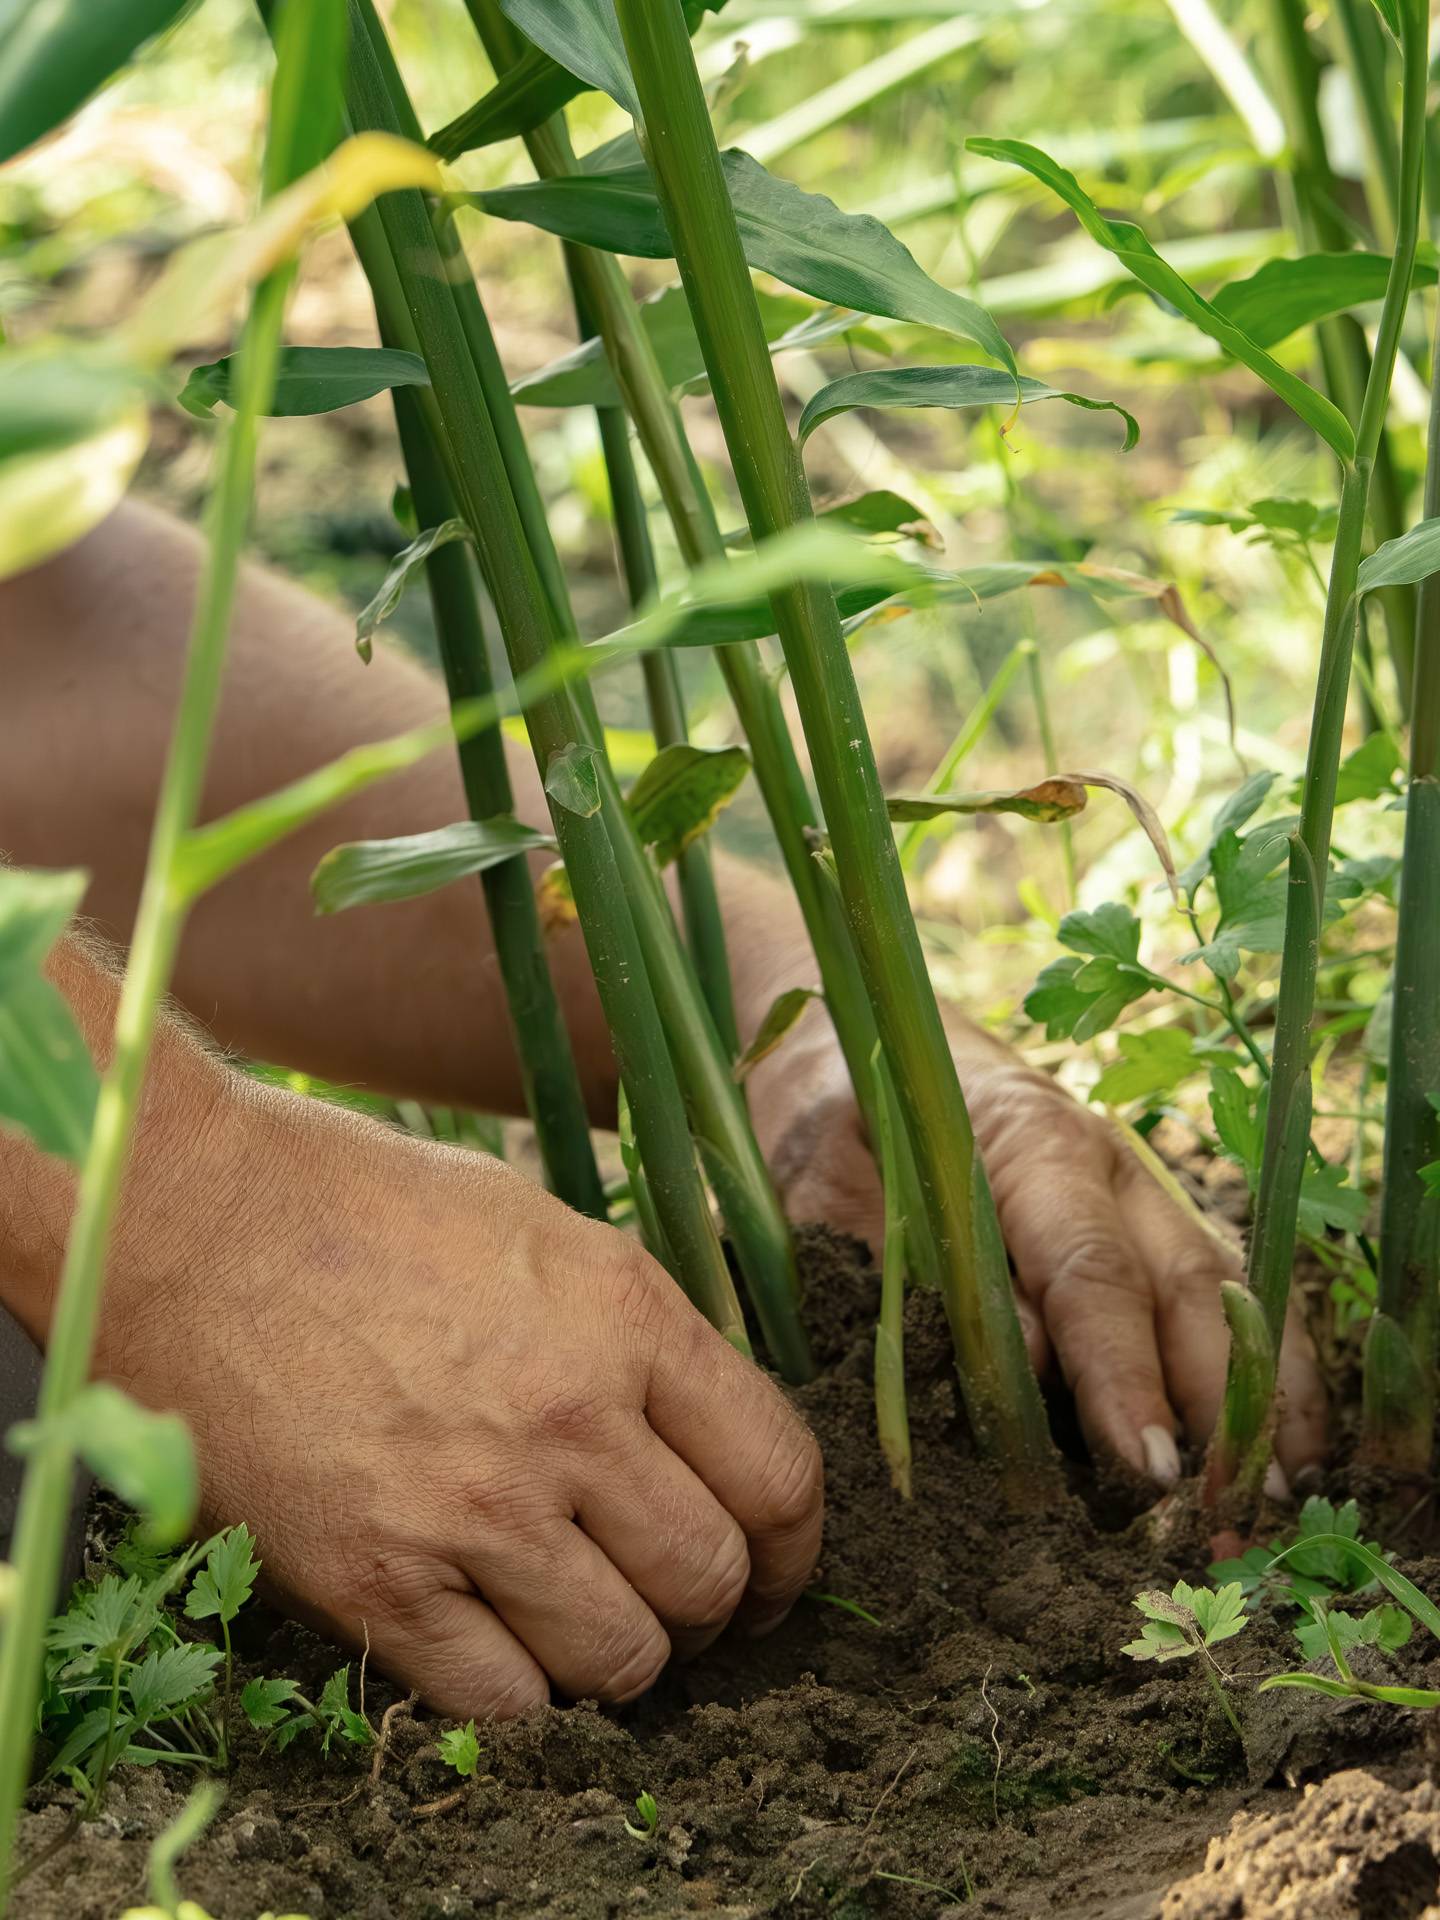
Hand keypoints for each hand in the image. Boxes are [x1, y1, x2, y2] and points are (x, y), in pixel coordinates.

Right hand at [92, 1068, 822, 1717]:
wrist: (191, 1226)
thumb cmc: (365, 1205)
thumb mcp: (543, 1225)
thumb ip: (638, 1328)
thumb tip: (709, 1422)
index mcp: (624, 1315)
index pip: (778, 1473)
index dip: (796, 1543)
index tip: (776, 1563)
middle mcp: (569, 1419)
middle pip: (714, 1579)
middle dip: (721, 1608)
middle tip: (684, 1600)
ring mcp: (473, 1510)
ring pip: (625, 1659)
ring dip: (629, 1657)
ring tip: (596, 1625)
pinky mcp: (377, 1584)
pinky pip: (506, 1704)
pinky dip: (528, 1698)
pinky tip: (508, 1649)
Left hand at [746, 1006, 1324, 1491]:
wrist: (863, 1047)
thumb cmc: (839, 1120)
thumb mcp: (837, 1190)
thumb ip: (914, 1279)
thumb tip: (1021, 1373)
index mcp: (1031, 1144)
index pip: (1092, 1271)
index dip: (1121, 1374)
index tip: (1147, 1466)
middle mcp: (1111, 1168)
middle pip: (1192, 1289)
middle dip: (1219, 1409)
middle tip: (1226, 1520)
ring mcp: (1144, 1195)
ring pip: (1229, 1295)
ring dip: (1259, 1401)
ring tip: (1277, 1505)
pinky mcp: (1151, 1229)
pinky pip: (1223, 1300)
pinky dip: (1260, 1374)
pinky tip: (1283, 1453)